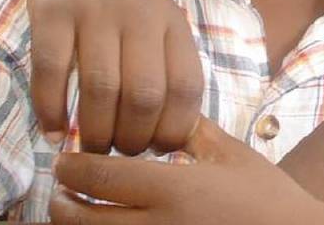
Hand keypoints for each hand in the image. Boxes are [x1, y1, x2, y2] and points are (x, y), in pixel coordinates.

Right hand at [28, 0, 202, 154]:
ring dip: (94, 132)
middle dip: (131, 139)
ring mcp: (95, 12)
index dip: (173, 129)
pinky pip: (51, 71)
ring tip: (89, 150)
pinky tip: (53, 130)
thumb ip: (168, 69)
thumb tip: (167, 142)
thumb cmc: (128, 0)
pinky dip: (51, 110)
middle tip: (117, 155)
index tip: (156, 150)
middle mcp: (140, 17)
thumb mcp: (163, 24)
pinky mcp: (53, 11)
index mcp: (172, 24)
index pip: (186, 87)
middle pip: (144, 95)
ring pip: (100, 88)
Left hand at [49, 117, 323, 224]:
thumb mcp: (233, 155)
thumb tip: (165, 110)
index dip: (73, 168)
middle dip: (60, 204)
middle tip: (56, 190)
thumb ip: (194, 131)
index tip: (62, 160)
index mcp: (175, 188)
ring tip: (72, 213)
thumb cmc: (268, 197)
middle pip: (83, 219)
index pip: (103, 176)